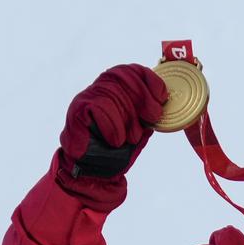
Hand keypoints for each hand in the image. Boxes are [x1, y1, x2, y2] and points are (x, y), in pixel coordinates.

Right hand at [56, 64, 167, 208]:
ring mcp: (87, 98)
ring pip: (111, 92)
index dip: (150, 79)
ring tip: (132, 136)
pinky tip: (117, 140)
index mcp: (117, 90)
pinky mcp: (77, 111)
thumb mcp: (139, 128)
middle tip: (152, 117)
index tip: (162, 96)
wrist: (93, 174)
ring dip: (128, 117)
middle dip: (143, 97)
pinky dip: (113, 125)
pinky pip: (98, 107)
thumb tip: (166, 102)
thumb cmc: (118, 150)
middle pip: (123, 77)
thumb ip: (148, 113)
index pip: (132, 70)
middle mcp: (100, 89)